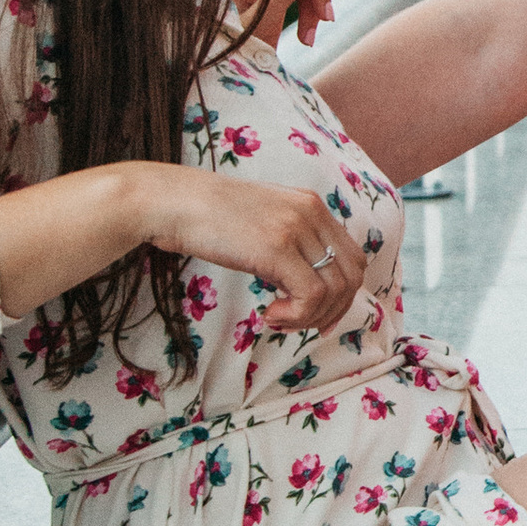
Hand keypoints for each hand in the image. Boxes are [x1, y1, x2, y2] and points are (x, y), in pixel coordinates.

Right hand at [131, 162, 368, 340]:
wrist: (173, 202)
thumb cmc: (207, 217)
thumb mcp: (262, 222)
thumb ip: (290, 242)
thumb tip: (304, 286)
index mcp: (311, 205)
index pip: (352, 257)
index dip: (342, 294)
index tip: (316, 314)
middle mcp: (312, 213)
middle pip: (352, 275)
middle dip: (332, 310)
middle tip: (299, 323)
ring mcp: (297, 229)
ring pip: (335, 289)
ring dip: (310, 317)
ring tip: (278, 318)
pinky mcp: (278, 248)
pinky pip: (311, 296)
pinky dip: (297, 316)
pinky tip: (270, 314)